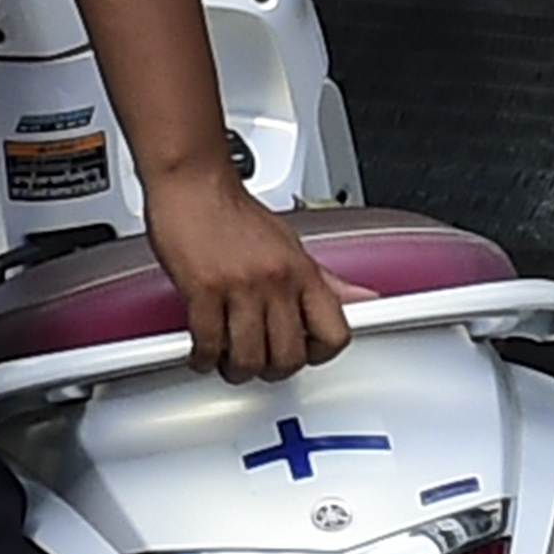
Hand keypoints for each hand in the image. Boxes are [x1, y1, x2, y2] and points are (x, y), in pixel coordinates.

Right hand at [146, 161, 354, 382]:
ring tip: (229, 362)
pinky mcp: (203, 289)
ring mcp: (240, 287)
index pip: (334, 333)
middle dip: (272, 370)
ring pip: (248, 356)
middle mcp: (276, 282)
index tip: (304, 354)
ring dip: (237, 369)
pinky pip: (208, 341)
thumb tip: (360, 297)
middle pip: (289, 355)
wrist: (192, 183)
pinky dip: (203, 357)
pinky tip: (201, 353)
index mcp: (302, 272)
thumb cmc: (234, 212)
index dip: (319, 355)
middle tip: (260, 365)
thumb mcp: (290, 244)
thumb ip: (324, 279)